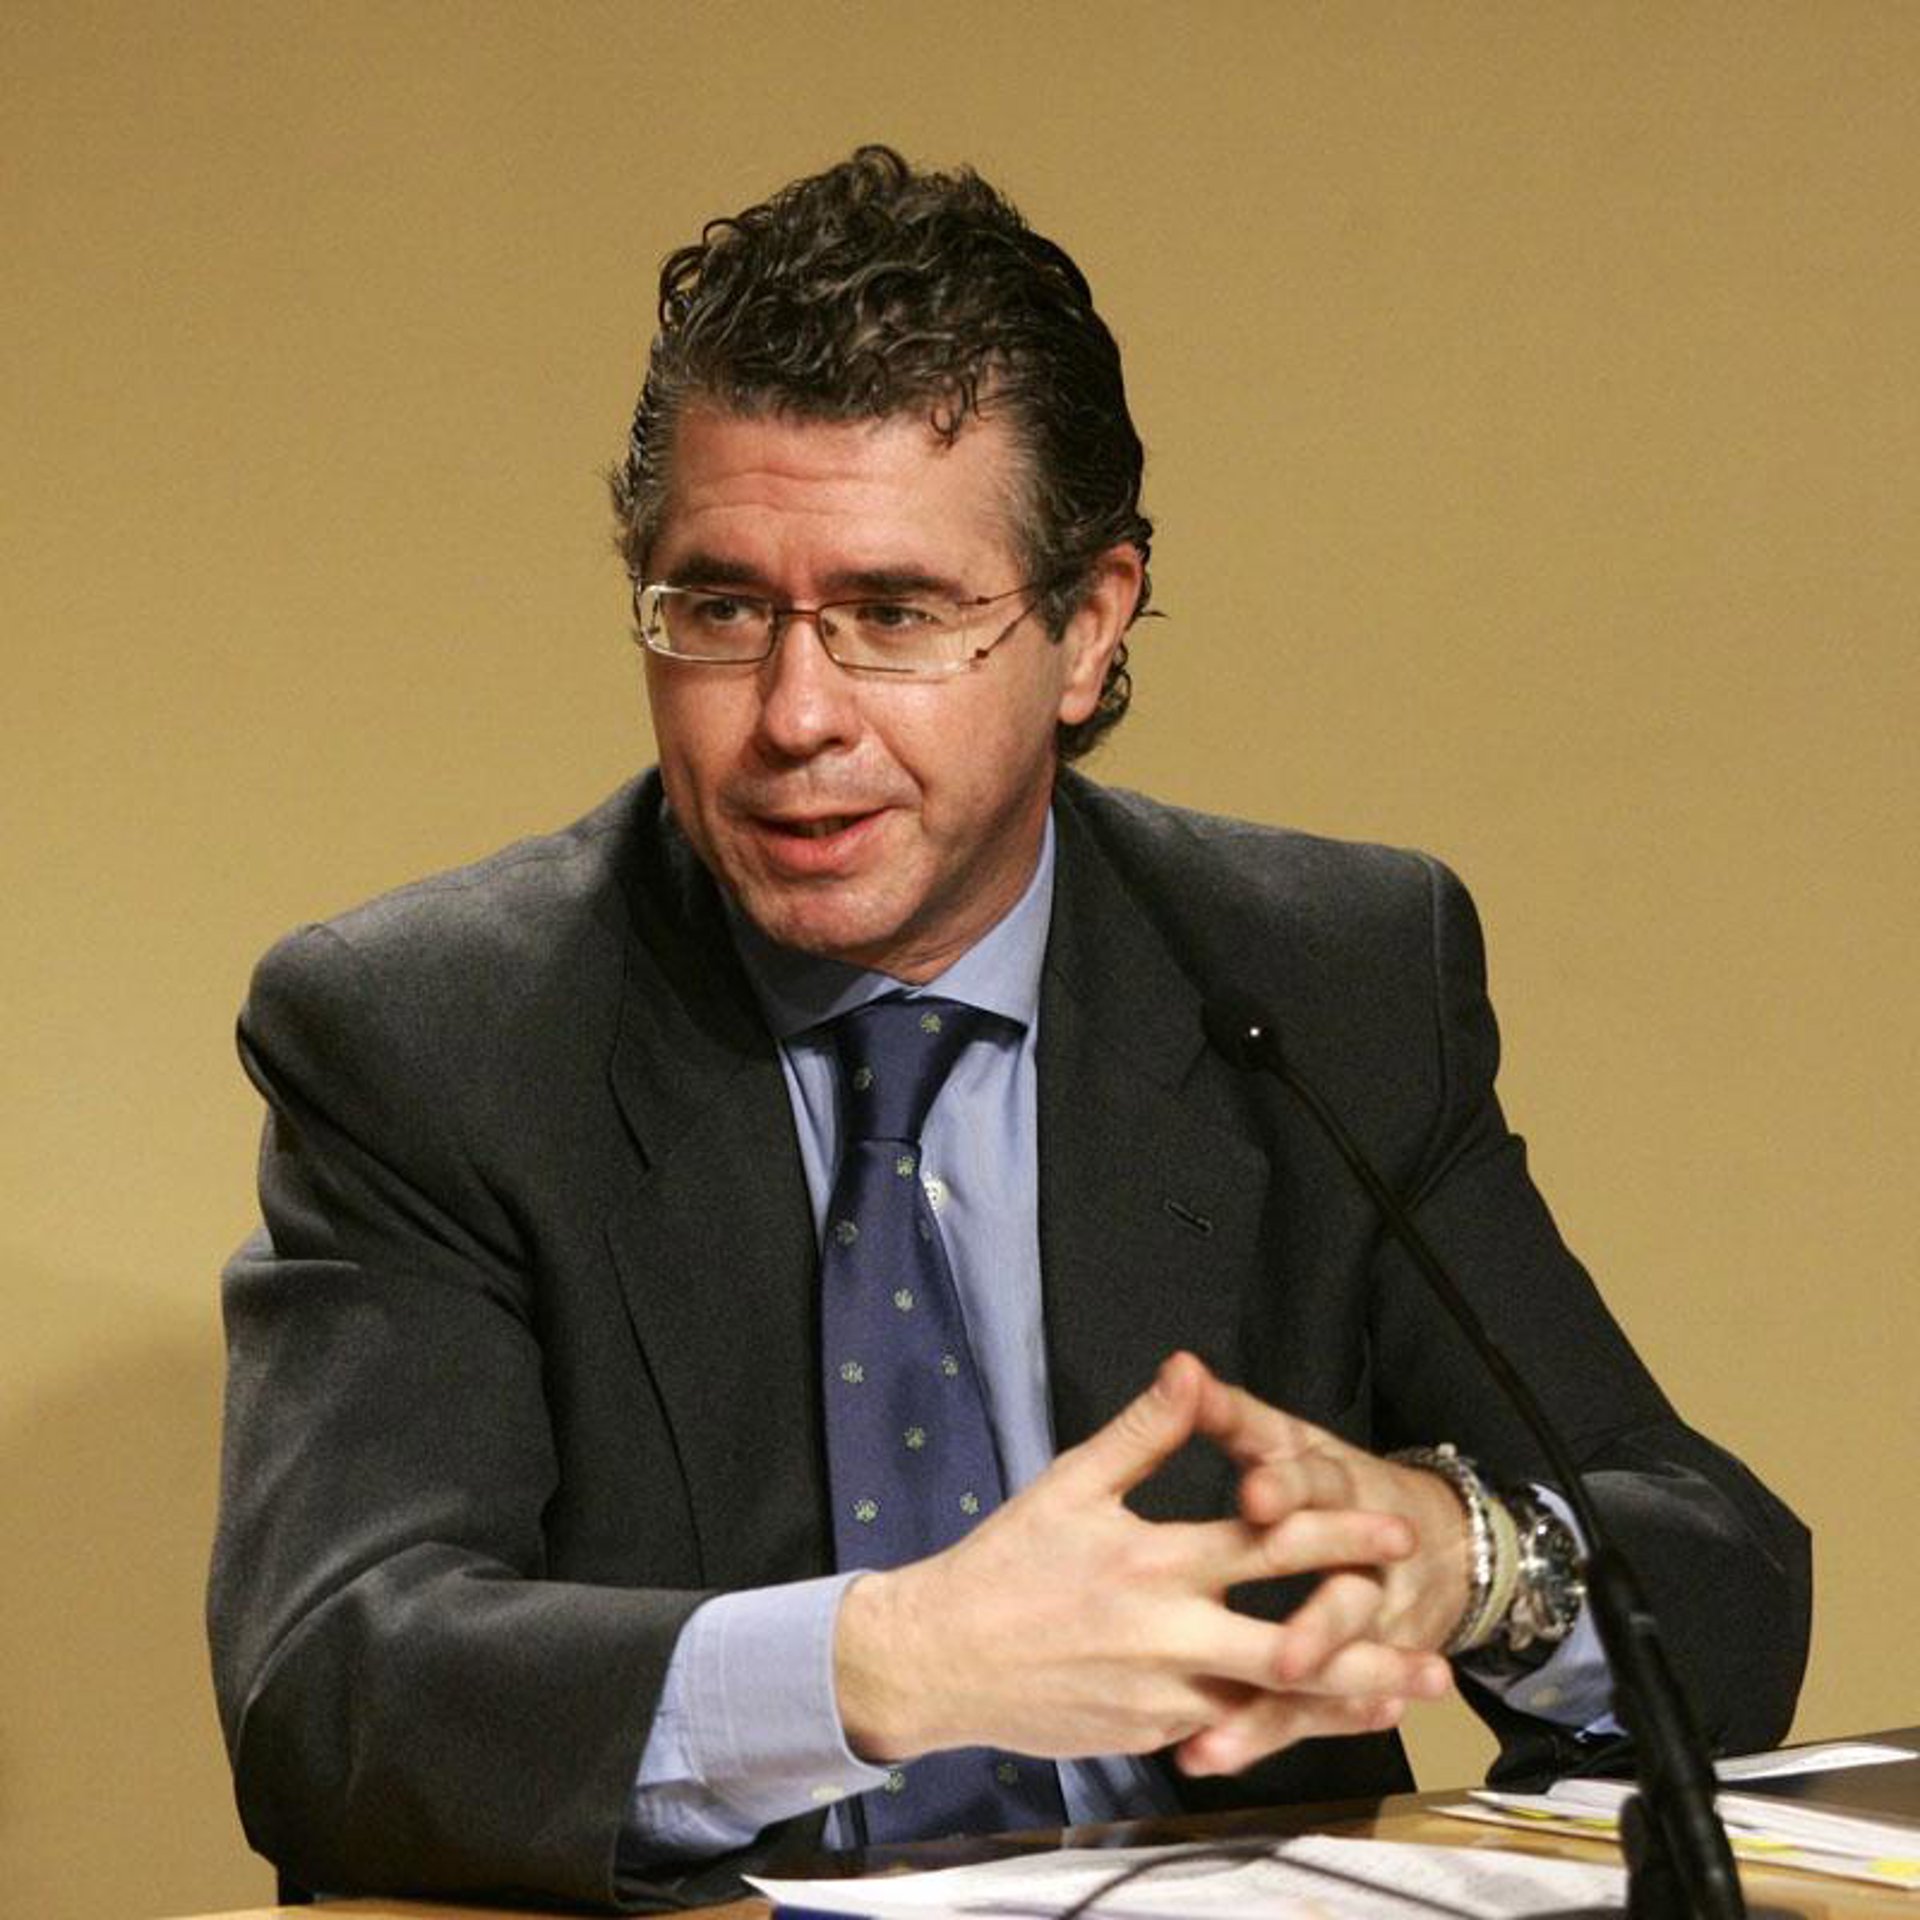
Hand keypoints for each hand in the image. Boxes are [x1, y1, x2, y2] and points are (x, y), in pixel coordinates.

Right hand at [833, 1352, 1456, 1771]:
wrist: (942, 1659)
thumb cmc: (1008, 1562)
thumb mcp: (1071, 1482)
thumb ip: (1143, 1431)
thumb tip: (1191, 1366)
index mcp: (1157, 1561)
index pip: (1266, 1545)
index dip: (1338, 1535)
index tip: (1397, 1531)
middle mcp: (1170, 1635)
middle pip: (1292, 1647)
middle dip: (1369, 1645)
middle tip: (1434, 1645)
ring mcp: (1164, 1696)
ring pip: (1272, 1705)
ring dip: (1346, 1701)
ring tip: (1407, 1695)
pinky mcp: (1153, 1736)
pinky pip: (1232, 1731)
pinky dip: (1285, 1727)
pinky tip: (1327, 1720)